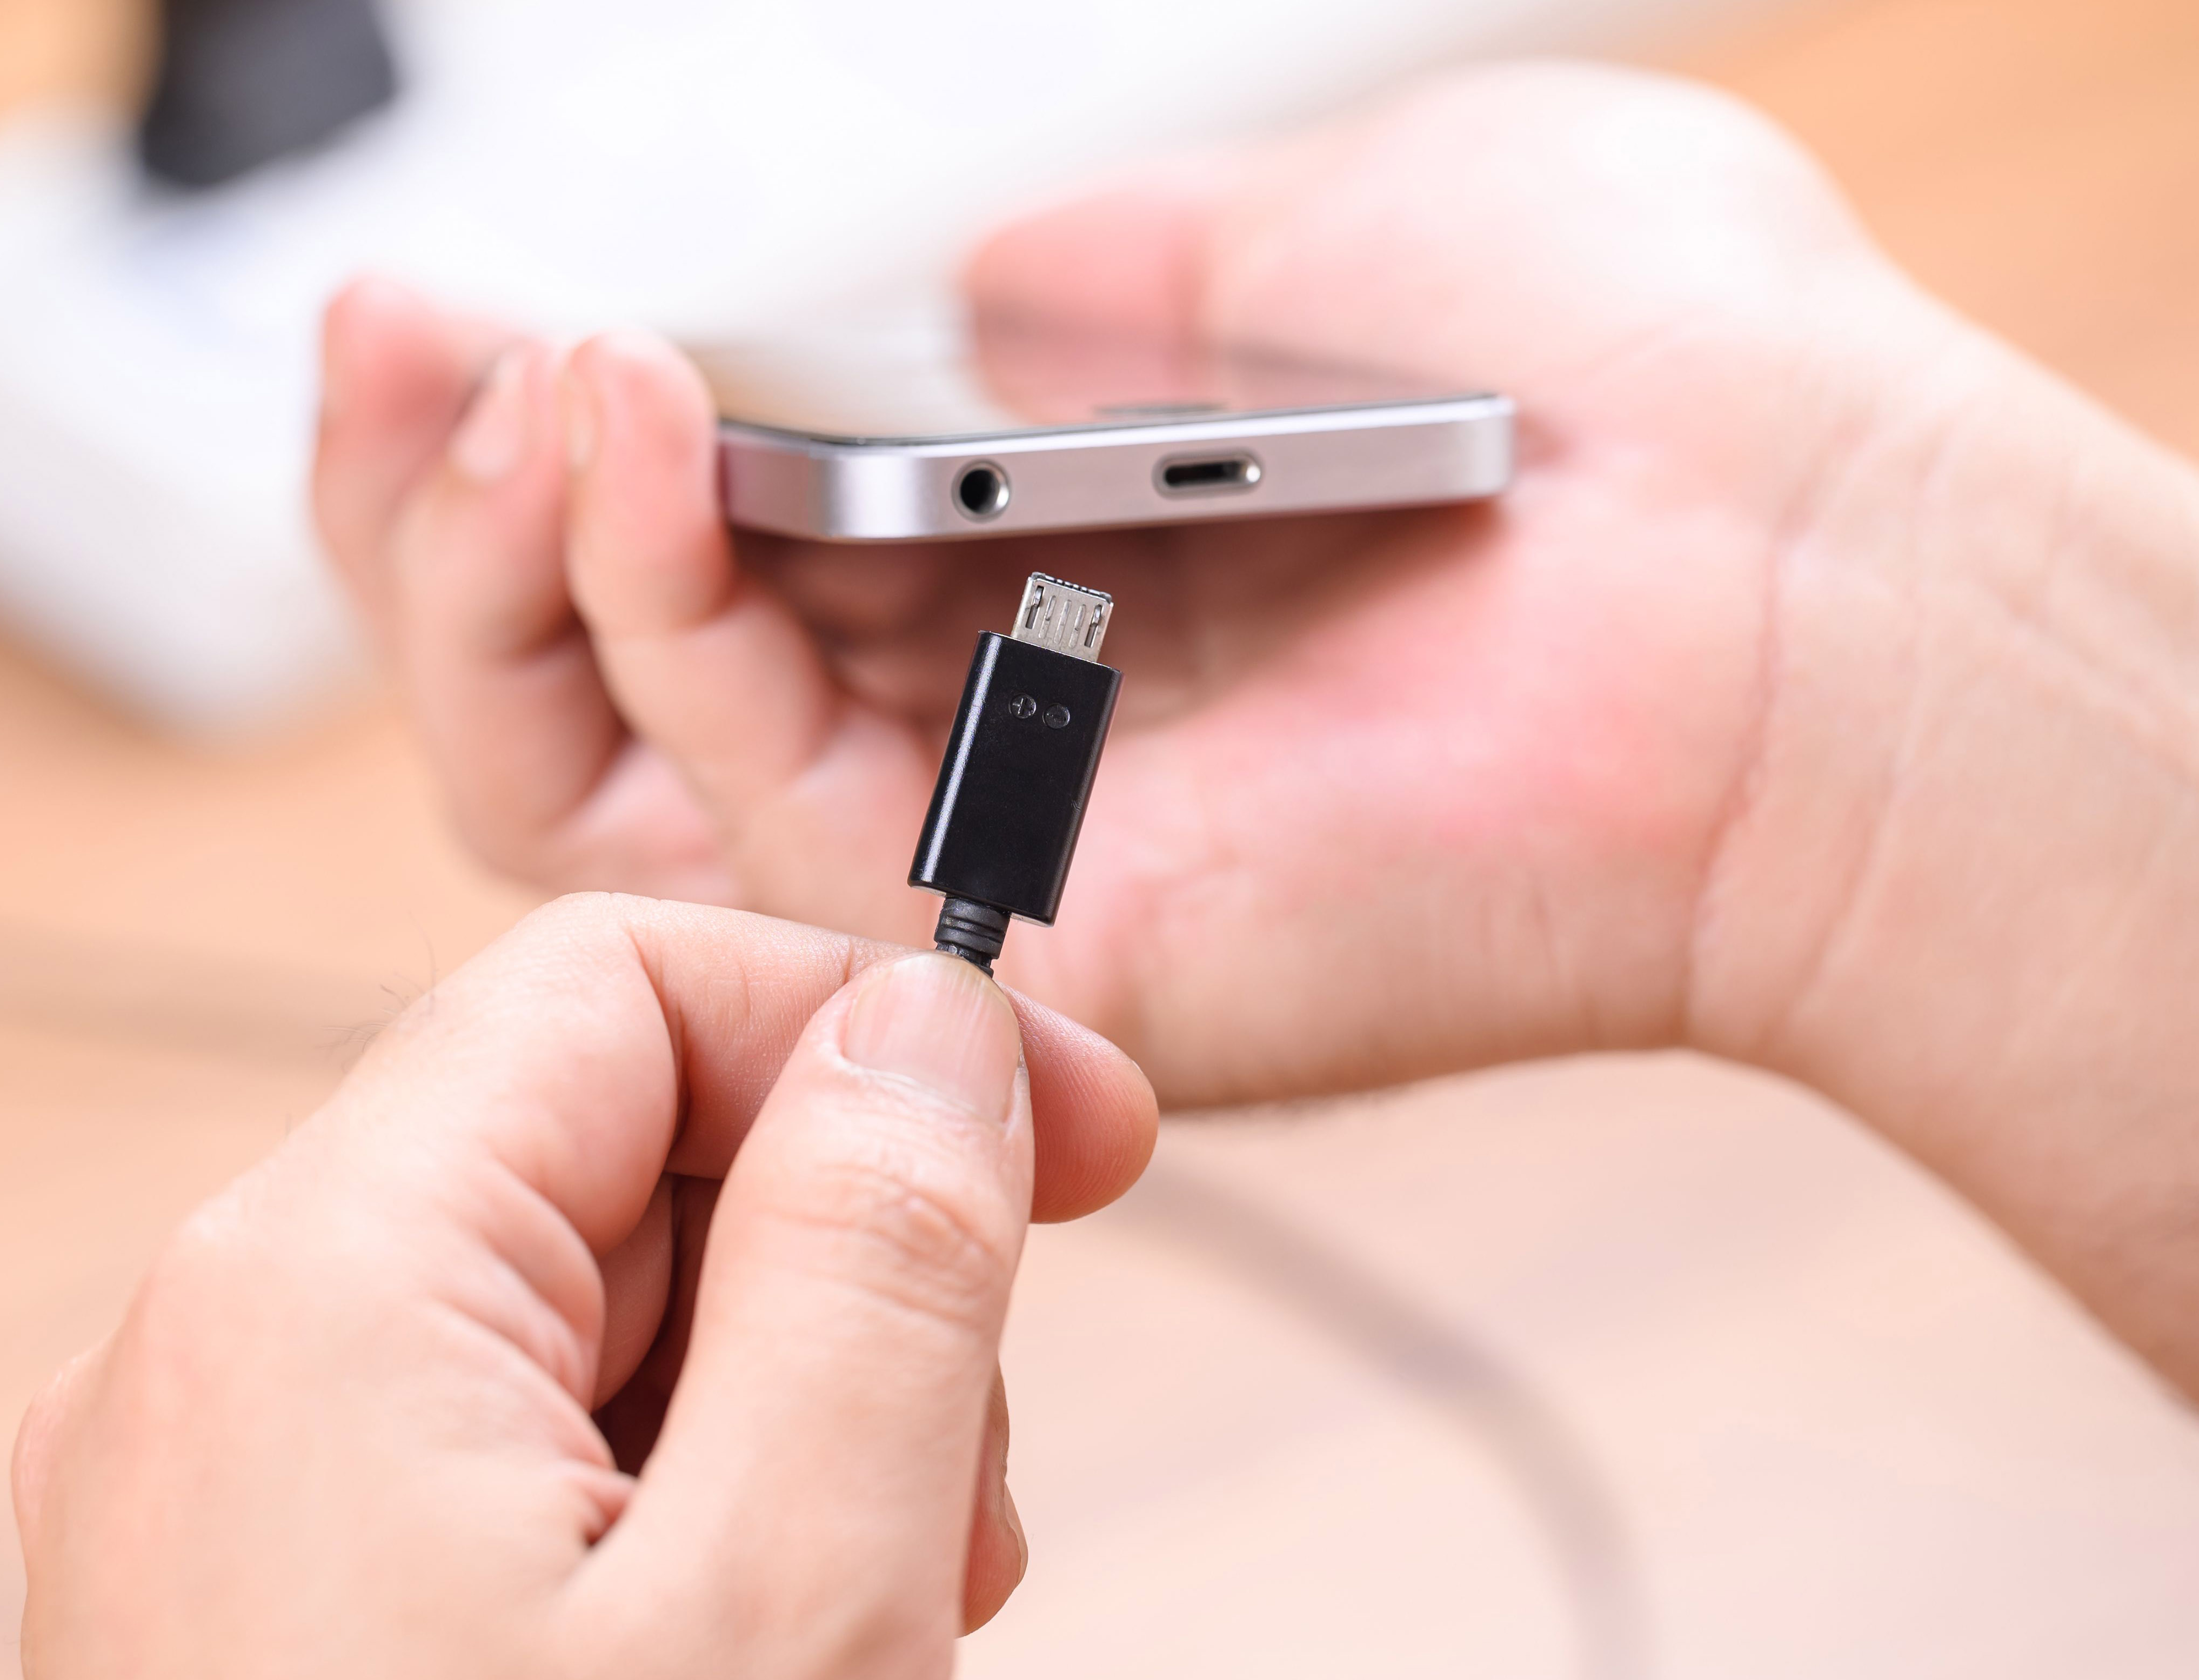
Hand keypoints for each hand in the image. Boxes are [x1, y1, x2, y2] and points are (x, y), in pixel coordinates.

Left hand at [12, 896, 1156, 1679]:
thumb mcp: (794, 1605)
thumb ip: (873, 1265)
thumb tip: (927, 1027)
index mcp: (308, 1291)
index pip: (622, 989)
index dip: (868, 1029)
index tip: (1074, 1134)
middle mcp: (223, 1360)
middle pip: (608, 1145)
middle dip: (834, 1267)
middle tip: (953, 1484)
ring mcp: (229, 1494)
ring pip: (583, 1310)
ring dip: (777, 1410)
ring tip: (853, 1622)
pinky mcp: (272, 1608)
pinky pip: (514, 1454)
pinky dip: (677, 1514)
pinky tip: (747, 1664)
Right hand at [310, 61, 1925, 1103]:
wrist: (1809, 564)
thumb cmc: (1646, 388)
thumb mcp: (1344, 218)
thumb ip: (1137, 262)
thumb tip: (995, 290)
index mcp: (1043, 585)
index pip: (712, 578)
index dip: (551, 460)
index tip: (472, 318)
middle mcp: (987, 740)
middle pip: (594, 716)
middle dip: (440, 534)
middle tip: (390, 358)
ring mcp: (990, 861)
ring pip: (597, 804)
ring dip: (492, 575)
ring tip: (494, 381)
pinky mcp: (1021, 942)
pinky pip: (740, 819)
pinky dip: (644, 612)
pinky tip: (631, 429)